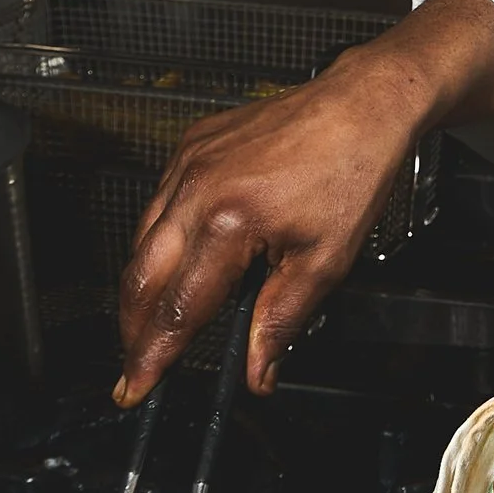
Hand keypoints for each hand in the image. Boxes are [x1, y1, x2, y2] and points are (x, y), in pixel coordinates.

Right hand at [115, 0, 493, 400]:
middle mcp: (197, 188)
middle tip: (135, 365)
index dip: (153, 356)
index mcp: (229, 221)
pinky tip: (173, 261)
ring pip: (141, 240)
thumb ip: (281, 322)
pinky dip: (156, 241)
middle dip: (132, 330)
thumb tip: (257, 369)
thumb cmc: (351, 169)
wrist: (361, 105)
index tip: (137, 387)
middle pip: (140, 277)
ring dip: (141, 287)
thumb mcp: (325, 261)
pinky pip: (157, 204)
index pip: (178, 308)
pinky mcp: (189, 146)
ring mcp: (188, 163)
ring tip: (152, 324)